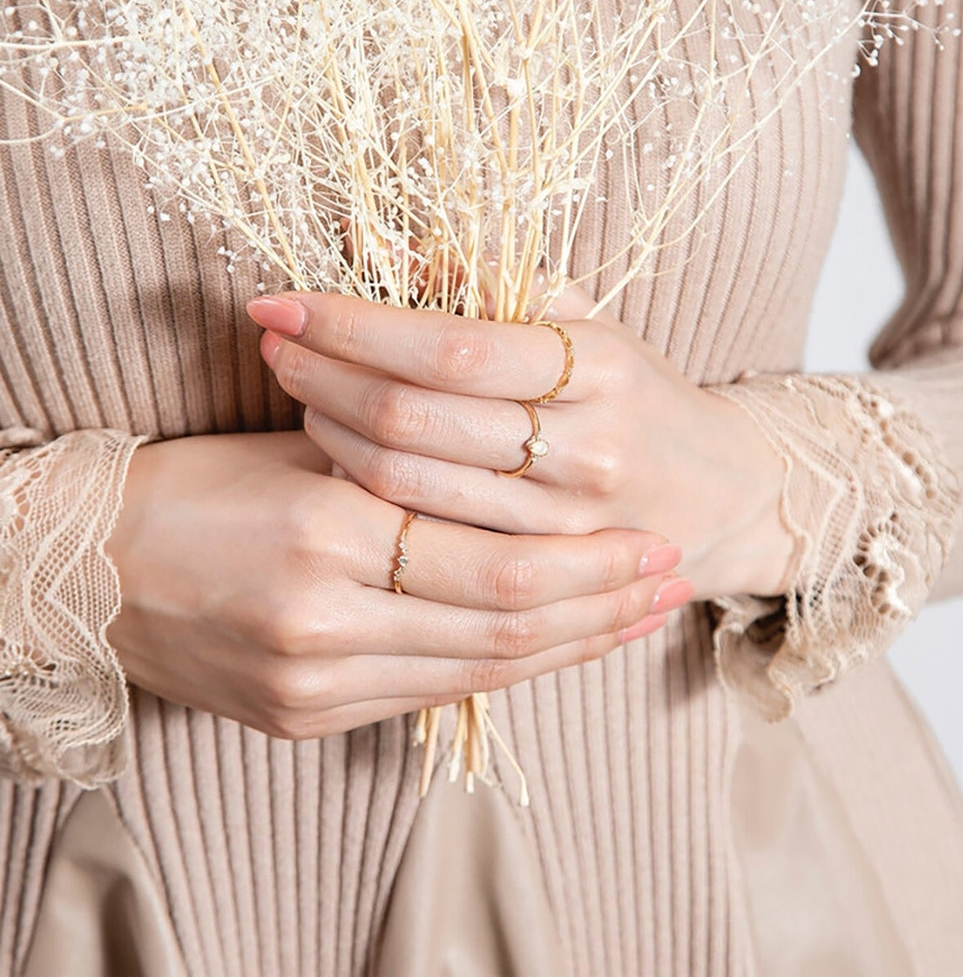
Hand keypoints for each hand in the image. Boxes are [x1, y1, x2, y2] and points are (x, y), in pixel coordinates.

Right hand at [105, 431, 687, 737]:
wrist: (89, 567)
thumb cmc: (196, 485)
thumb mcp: (303, 450)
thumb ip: (405, 470)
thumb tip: (510, 481)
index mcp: (324, 527)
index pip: (496, 560)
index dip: (587, 562)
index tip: (651, 544)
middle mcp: (321, 617)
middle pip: (504, 624)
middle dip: (601, 605)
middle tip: (668, 582)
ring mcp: (309, 681)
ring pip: (479, 671)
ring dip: (569, 646)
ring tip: (634, 620)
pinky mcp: (301, 718)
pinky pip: (432, 696)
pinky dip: (502, 672)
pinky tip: (552, 648)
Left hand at [247, 290, 792, 598]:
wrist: (720, 496)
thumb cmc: (642, 397)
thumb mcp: (591, 327)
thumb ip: (499, 284)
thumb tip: (385, 245)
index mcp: (600, 368)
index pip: (450, 346)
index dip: (352, 323)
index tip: (281, 301)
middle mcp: (585, 450)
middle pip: (414, 421)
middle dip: (323, 376)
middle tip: (278, 347)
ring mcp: (562, 525)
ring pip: (407, 487)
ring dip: (332, 432)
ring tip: (304, 393)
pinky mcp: (538, 573)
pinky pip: (426, 536)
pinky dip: (368, 493)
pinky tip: (341, 456)